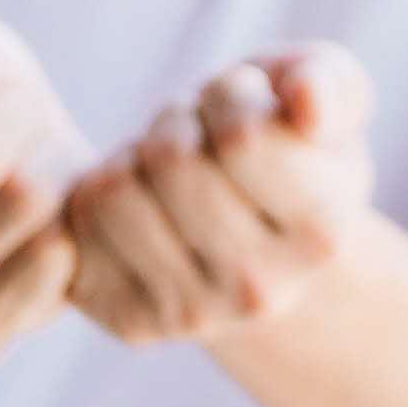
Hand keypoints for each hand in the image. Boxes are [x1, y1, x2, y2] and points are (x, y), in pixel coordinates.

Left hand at [63, 45, 381, 343]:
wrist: (257, 238)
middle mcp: (261, 291)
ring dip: (133, 154)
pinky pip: (77, 225)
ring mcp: (194, 315)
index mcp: (322, 234)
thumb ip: (330, 84)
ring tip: (167, 168)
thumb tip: (306, 102)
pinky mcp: (132, 322)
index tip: (244, 105)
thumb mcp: (327, 96)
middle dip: (178, 121)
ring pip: (116, 191)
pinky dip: (99, 192)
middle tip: (199, 135)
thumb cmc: (287, 144)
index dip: (232, 95)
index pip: (242, 135)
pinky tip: (139, 205)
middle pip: (173, 161)